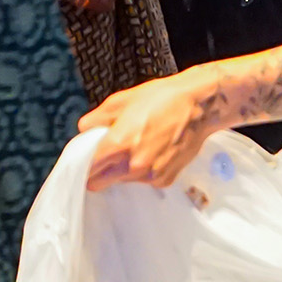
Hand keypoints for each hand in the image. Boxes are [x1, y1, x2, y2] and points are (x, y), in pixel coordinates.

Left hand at [79, 67, 225, 188]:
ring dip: (122, 169)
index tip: (83, 161)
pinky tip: (154, 151)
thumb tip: (84, 131)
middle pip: (99, 182)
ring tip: (139, 145)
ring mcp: (150, 175)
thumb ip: (96, 119)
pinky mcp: (164, 180)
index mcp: (119, 143)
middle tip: (106, 155)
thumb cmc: (162, 98)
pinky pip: (143, 181)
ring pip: (122, 181)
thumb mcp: (120, 100)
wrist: (199, 106)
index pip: (87, 169)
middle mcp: (133, 165)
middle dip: (98, 171)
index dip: (82, 165)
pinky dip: (143, 170)